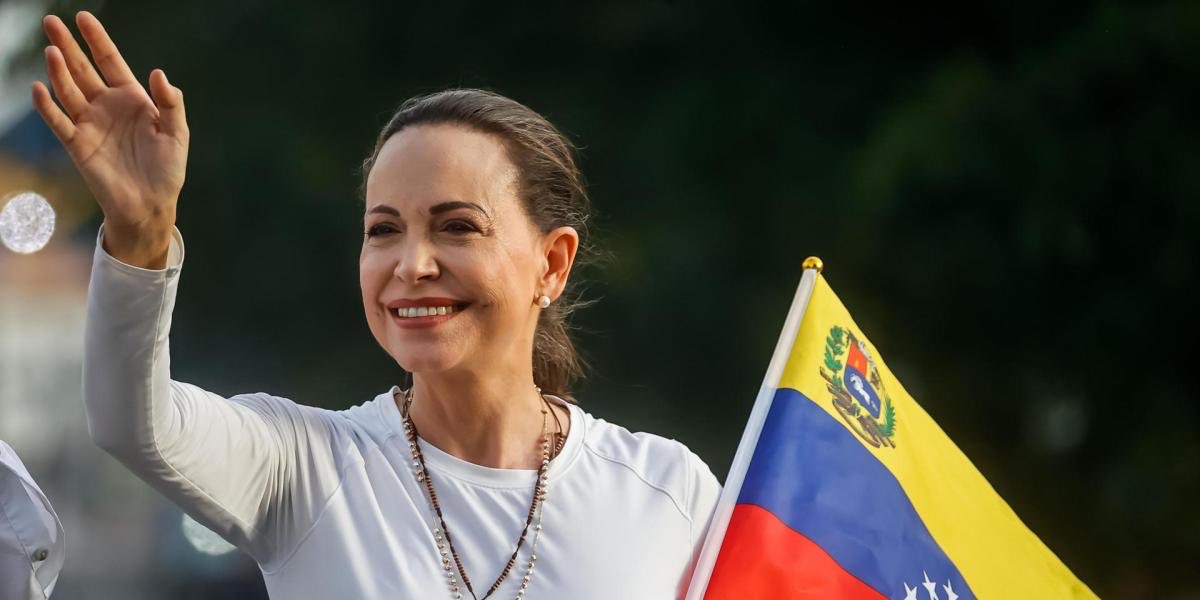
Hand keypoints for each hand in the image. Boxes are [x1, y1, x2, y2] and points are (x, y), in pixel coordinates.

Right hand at [32, 11, 187, 267]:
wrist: (151, 205)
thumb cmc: (167, 170)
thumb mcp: (177, 133)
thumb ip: (171, 103)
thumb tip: (159, 73)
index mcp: (131, 98)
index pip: (110, 61)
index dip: (97, 39)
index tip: (83, 17)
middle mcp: (106, 106)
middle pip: (83, 69)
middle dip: (68, 46)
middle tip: (51, 22)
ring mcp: (89, 123)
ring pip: (69, 91)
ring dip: (59, 71)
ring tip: (52, 51)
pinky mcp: (77, 144)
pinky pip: (59, 121)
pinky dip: (48, 106)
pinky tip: (40, 88)